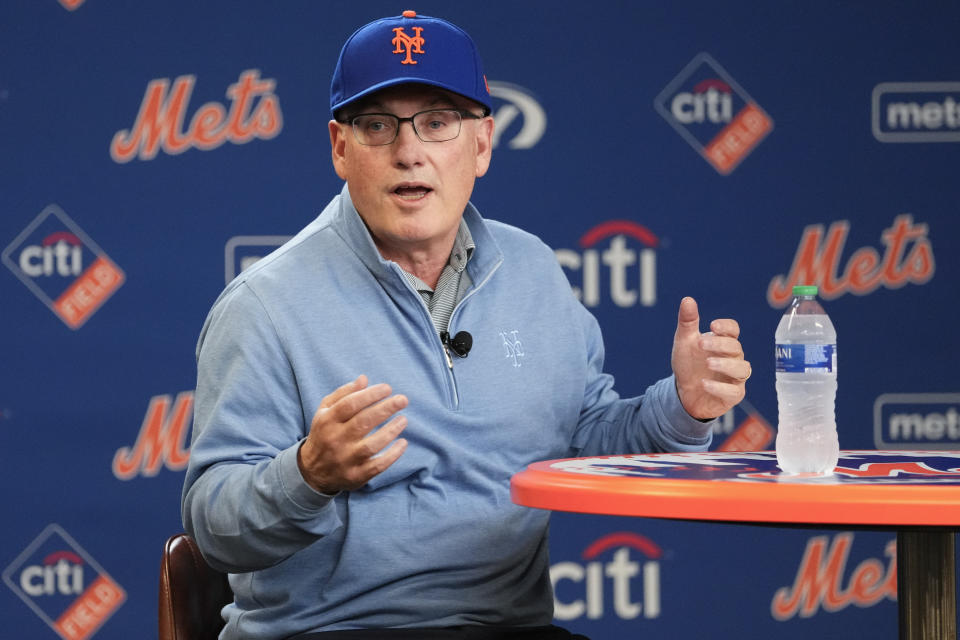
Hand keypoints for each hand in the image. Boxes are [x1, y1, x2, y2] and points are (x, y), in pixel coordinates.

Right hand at [297, 375, 408, 493]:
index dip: (371, 395)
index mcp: (327, 421)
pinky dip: (392, 455)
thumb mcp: (326, 411)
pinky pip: (377, 466)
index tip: (387, 388)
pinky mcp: (356, 476)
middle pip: (363, 422)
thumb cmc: (325, 433)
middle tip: (402, 400)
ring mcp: (345, 460)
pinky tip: (403, 443)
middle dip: (385, 409)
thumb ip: (344, 394)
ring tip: (403, 419)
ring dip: (390, 431)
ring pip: (371, 445)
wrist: (312, 471)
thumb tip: (364, 379)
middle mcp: (335, 440)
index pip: (350, 404)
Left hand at [671, 297, 749, 419]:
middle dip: (720, 344)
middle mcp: (734, 358)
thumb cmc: (689, 364)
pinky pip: (734, 392)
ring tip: (708, 363)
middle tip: (701, 344)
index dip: (726, 327)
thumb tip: (687, 299)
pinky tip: (704, 383)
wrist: (683, 393)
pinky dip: (719, 388)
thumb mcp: (684, 342)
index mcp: (723, 343)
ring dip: (726, 365)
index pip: (733, 330)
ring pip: (742, 369)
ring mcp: (735, 378)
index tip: (712, 326)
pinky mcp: (732, 396)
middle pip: (736, 347)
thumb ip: (687, 322)